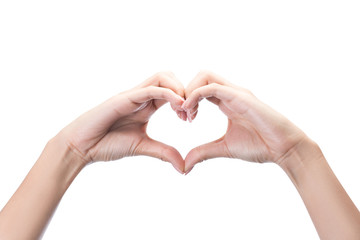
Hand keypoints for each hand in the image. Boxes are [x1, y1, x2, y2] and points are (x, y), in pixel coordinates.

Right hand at [58, 72, 186, 172]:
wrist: (82, 147)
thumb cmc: (108, 144)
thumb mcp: (143, 147)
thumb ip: (164, 153)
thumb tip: (185, 168)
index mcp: (147, 105)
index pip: (171, 91)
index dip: (185, 101)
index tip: (190, 118)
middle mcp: (141, 97)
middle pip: (169, 77)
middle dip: (185, 91)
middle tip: (189, 113)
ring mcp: (133, 95)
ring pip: (162, 77)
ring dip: (178, 89)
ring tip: (183, 109)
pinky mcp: (124, 98)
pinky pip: (150, 89)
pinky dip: (168, 94)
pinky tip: (178, 106)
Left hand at [182, 71, 306, 173]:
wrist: (284, 149)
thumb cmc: (260, 146)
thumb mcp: (224, 148)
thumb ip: (203, 152)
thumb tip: (184, 166)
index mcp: (226, 101)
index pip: (201, 89)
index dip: (187, 100)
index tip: (183, 118)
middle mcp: (230, 93)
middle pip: (201, 76)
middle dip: (185, 91)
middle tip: (181, 113)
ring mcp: (236, 93)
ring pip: (205, 76)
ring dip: (190, 91)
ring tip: (186, 113)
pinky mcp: (241, 97)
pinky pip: (213, 87)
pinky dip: (196, 95)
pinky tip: (191, 112)